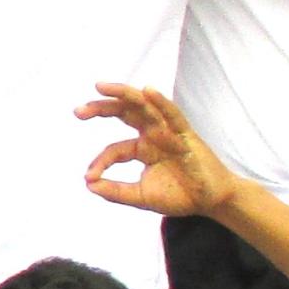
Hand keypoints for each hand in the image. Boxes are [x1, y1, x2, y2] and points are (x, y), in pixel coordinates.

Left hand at [80, 80, 243, 219]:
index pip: (114, 149)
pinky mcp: (187, 136)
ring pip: (144, 107)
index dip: (100, 162)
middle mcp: (153, 135)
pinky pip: (173, 115)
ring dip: (124, 95)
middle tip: (78, 111)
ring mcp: (169, 132)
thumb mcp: (142, 196)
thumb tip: (89, 184)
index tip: (89, 176)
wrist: (211, 202)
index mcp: (141, 148)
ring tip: (102, 87)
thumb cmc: (179, 195)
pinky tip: (147, 91)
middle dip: (101, 108)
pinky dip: (161, 102)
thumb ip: (116, 192)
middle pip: (124, 114)